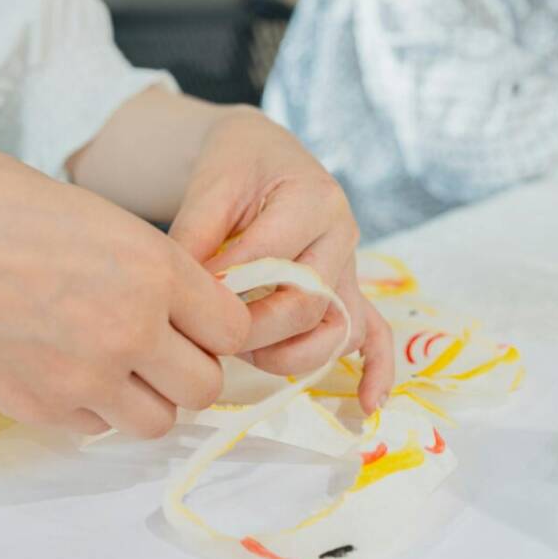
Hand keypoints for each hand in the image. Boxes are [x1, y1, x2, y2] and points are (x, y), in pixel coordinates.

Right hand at [0, 138, 249, 437]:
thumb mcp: (89, 212)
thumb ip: (143, 264)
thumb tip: (171, 299)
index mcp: (151, 266)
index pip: (232, 327)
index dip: (216, 326)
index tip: (195, 322)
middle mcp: (131, 327)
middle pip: (203, 386)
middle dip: (187, 369)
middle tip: (157, 349)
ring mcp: (83, 375)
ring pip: (156, 421)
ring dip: (144, 398)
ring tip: (110, 365)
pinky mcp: (36, 407)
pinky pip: (94, 428)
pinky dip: (90, 408)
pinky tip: (58, 368)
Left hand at [168, 109, 393, 412]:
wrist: (262, 153)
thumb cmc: (236, 165)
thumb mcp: (211, 185)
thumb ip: (196, 234)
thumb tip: (183, 293)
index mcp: (312, 199)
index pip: (270, 259)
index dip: (226, 287)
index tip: (187, 300)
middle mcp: (341, 235)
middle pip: (308, 305)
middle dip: (254, 330)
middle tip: (210, 335)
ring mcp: (350, 266)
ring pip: (338, 329)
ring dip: (292, 355)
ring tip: (248, 357)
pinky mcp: (348, 288)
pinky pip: (374, 332)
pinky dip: (375, 369)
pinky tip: (367, 405)